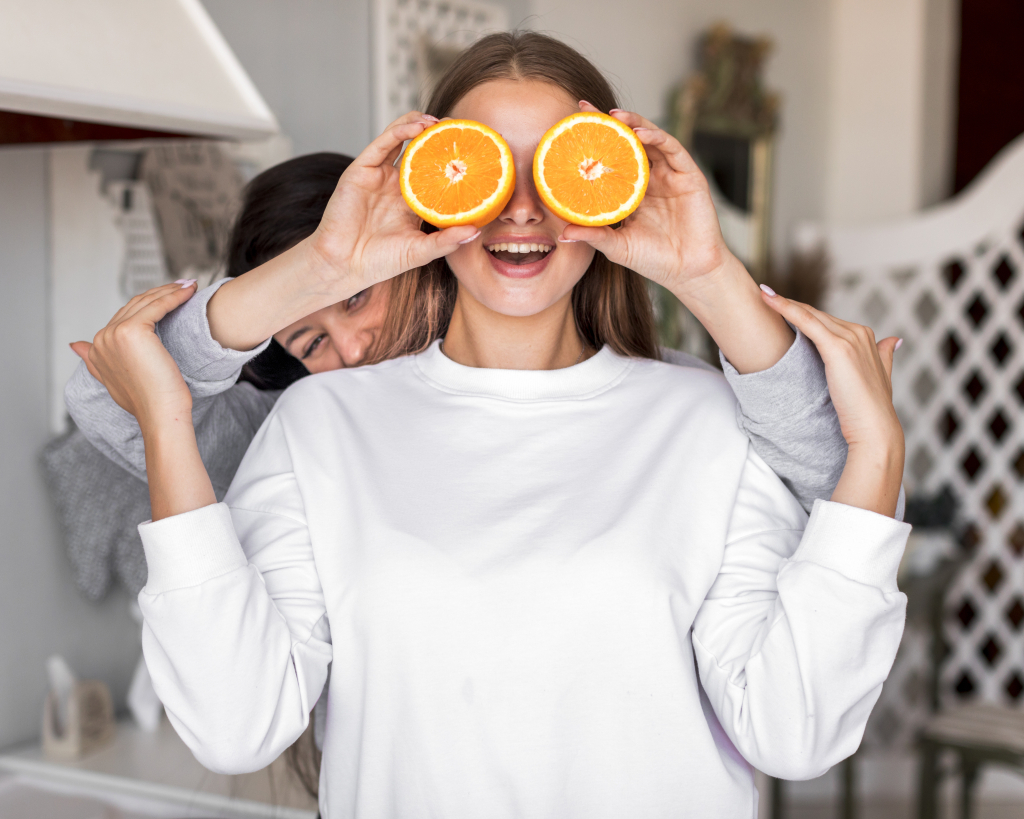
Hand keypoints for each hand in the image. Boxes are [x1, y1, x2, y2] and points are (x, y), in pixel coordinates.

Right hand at [71, 282, 196, 430]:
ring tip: (189, 286)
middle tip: (184, 286)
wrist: (160, 415)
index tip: (170, 296)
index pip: (125, 315)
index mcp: (97, 347)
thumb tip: (75, 345)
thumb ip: (94, 361)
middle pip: (135, 305)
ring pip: (146, 302)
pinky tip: (189, 292)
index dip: (149, 303)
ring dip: (170, 290)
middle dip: (160, 293)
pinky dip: (175, 296)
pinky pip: (158, 305)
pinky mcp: (132, 331)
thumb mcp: (114, 379)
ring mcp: (115, 333)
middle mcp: (102, 338)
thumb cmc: (149, 402)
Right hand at [309, 111, 481, 293]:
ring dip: (419, 125)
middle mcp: (396, 184)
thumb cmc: (380, 262)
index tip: (473, 151)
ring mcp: (379, 175)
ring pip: (400, 139)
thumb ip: (447, 241)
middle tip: (459, 129)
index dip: (451, 159)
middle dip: (437, 136)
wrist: (344, 265)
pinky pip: (383, 144)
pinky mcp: (361, 170)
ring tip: (439, 122)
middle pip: (419, 149)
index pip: (435, 172)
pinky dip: (400, 132)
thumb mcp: (421, 251)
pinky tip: (417, 128)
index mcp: (412, 201)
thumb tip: (476, 231)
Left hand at [560, 103, 791, 373]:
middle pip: (626, 142)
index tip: (568, 126)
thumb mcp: (616, 245)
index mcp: (628, 190)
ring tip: (613, 116)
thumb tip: (562, 235)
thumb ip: (593, 235)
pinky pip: (672, 149)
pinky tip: (640, 134)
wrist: (688, 271)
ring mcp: (669, 174)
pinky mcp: (688, 175)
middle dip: (607, 123)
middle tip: (585, 109)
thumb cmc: (652, 259)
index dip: (591, 141)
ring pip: (649, 139)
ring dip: (632, 124)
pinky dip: (657, 138)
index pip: (608, 158)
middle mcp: (648, 177)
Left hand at [761, 289, 904, 516]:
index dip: (801, 313)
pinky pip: (806, 322)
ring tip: (762, 294)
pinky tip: (769, 300)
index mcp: (865, 336)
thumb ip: (884, 355)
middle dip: (789, 305)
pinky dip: (786, 309)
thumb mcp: (880, 375)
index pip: (825, 320)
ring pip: (809, 315)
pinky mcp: (837, 348)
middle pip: (815, 314)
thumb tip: (893, 340)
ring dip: (783, 302)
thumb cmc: (869, 408)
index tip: (778, 304)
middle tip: (763, 294)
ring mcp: (849, 338)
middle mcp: (858, 332)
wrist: (874, 428)